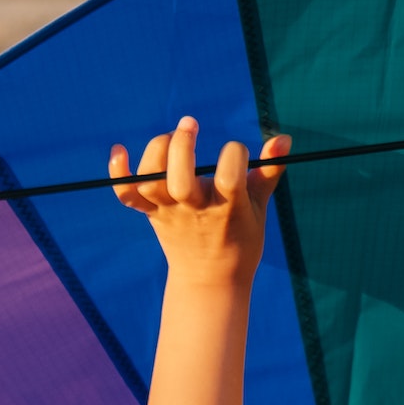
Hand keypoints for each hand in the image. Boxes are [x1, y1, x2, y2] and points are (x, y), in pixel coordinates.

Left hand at [109, 118, 290, 289]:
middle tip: (190, 124)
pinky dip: (118, 172)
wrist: (211, 279)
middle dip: (183, 145)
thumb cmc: (240, 238)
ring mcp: (169, 212)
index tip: (238, 153)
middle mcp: (195, 210)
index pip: (230, 173)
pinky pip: (127, 194)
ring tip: (171, 139)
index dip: (236, 153)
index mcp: (227, 208)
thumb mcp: (259, 207)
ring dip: (156, 152)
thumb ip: (269, 171)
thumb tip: (285, 138)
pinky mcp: (151, 213)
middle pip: (180, 178)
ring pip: (152, 180)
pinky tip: (119, 150)